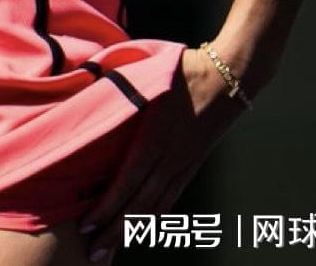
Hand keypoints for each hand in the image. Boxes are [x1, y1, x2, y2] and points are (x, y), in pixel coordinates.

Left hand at [78, 47, 250, 261]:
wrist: (229, 77)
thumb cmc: (180, 68)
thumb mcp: (144, 73)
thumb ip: (116, 83)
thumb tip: (87, 83)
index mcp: (155, 136)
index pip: (127, 181)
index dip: (107, 207)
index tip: (86, 225)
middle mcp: (171, 157)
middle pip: (140, 204)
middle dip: (115, 232)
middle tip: (93, 255)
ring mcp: (184, 163)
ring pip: (156, 207)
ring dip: (133, 231)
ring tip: (111, 249)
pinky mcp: (193, 164)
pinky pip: (171, 197)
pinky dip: (155, 217)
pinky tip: (143, 229)